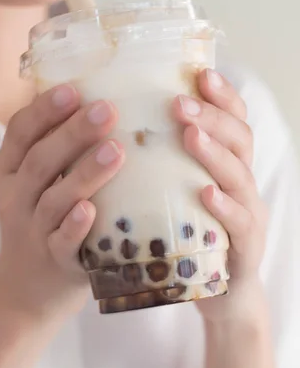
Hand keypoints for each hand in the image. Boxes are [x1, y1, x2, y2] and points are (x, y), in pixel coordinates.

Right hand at [0, 84, 123, 320]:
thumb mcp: (35, 185)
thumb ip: (55, 149)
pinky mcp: (54, 261)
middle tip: (107, 109)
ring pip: (54, 199)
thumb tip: (99, 100)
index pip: (19, 133)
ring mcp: (33, 231)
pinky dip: (74, 226)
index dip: (43, 111)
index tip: (73, 90)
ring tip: (115, 150)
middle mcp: (16, 198)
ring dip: (84, 173)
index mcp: (9, 172)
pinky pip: (62, 243)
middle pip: (39, 161)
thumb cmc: (42, 222)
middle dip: (71, 133)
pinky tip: (91, 209)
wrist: (25, 291)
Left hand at [172, 69, 267, 322]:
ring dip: (216, 152)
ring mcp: (247, 216)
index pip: (233, 121)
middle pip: (240, 139)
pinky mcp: (243, 250)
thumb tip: (120, 125)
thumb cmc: (189, 236)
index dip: (222, 96)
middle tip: (180, 101)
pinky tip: (206, 193)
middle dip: (212, 116)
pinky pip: (239, 225)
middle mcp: (242, 185)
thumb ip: (163, 164)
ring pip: (240, 176)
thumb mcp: (177, 193)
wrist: (218, 294)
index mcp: (226, 167)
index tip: (200, 72)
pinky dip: (224, 206)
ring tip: (191, 134)